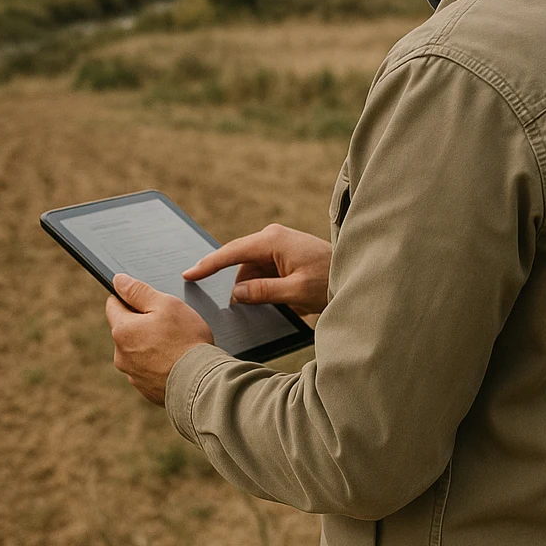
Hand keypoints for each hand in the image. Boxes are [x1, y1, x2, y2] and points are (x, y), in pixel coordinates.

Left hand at [105, 274, 213, 405]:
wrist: (202, 383)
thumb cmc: (187, 341)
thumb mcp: (166, 304)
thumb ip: (138, 291)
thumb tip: (118, 281)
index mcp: (122, 330)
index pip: (113, 304)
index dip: (130, 298)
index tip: (147, 301)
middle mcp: (121, 355)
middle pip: (126, 329)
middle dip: (142, 323)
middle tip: (168, 324)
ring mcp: (132, 375)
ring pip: (137, 350)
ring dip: (150, 345)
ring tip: (176, 346)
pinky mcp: (145, 389)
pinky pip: (147, 369)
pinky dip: (158, 364)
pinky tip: (176, 362)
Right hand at [183, 223, 331, 316]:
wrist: (356, 273)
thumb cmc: (329, 280)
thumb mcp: (296, 292)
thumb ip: (264, 292)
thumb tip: (237, 293)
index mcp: (273, 240)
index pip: (231, 252)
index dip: (208, 265)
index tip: (189, 274)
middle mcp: (272, 237)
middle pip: (240, 263)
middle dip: (239, 286)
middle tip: (241, 308)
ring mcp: (278, 244)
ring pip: (251, 270)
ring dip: (255, 289)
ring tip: (279, 304)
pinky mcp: (284, 254)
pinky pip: (263, 271)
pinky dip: (264, 286)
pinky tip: (279, 300)